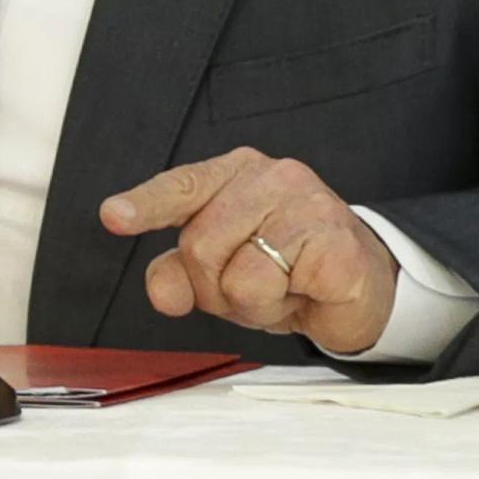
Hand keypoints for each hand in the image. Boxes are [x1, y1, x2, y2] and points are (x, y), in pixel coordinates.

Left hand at [99, 147, 398, 354]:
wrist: (363, 288)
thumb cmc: (287, 272)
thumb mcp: (222, 274)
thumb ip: (181, 275)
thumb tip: (163, 292)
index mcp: (235, 173)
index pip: (181, 186)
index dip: (145, 205)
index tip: (114, 217)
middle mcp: (270, 176)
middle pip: (198, 245)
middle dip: (215, 287)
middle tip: (255, 287)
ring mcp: (306, 203)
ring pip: (233, 273)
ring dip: (251, 302)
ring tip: (282, 288)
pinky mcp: (334, 240)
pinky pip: (271, 287)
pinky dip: (281, 305)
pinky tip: (307, 290)